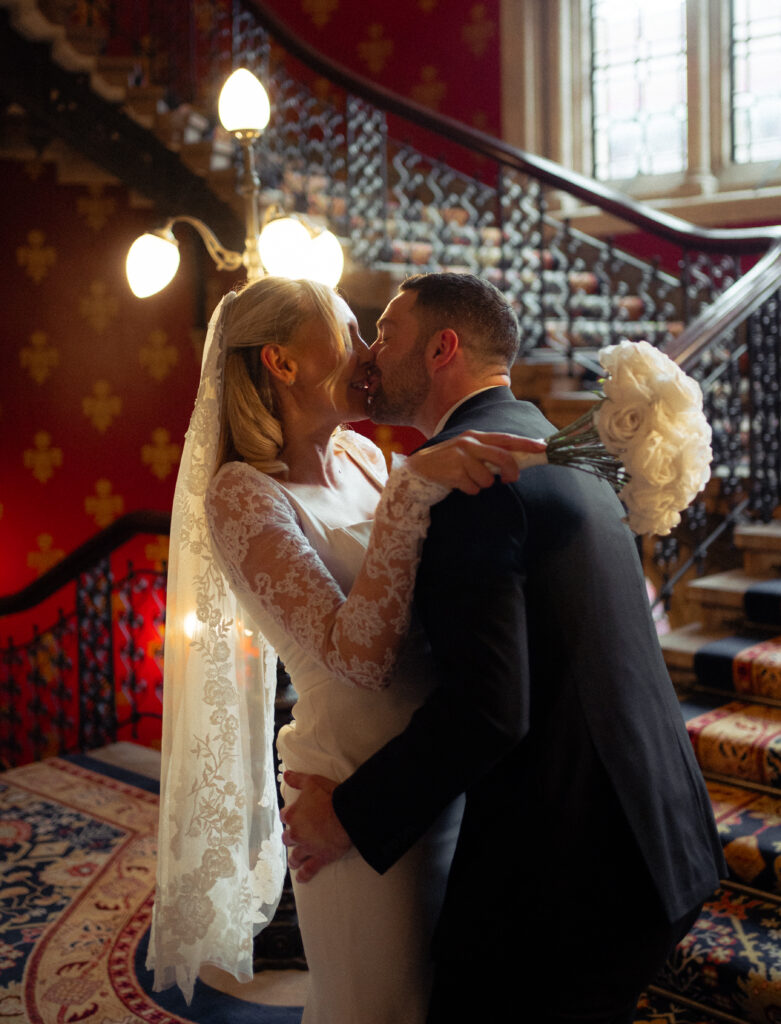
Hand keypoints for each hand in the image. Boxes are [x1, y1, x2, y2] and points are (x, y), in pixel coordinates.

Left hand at [280, 771, 351, 881]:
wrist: (347, 813)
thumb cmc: (330, 794)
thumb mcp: (312, 781)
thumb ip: (297, 779)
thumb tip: (285, 774)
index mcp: (293, 814)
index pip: (285, 816)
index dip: (289, 816)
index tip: (293, 816)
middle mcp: (297, 832)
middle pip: (287, 838)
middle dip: (290, 838)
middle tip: (294, 838)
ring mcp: (308, 846)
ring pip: (295, 855)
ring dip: (294, 858)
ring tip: (294, 861)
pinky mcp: (320, 857)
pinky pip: (309, 869)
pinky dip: (304, 875)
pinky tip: (301, 878)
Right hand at [407, 430, 546, 494]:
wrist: (418, 471)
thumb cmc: (449, 463)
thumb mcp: (468, 452)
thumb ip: (488, 454)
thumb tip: (515, 463)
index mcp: (476, 436)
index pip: (506, 438)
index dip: (526, 443)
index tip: (543, 447)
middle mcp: (469, 442)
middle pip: (502, 457)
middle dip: (511, 471)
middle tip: (510, 480)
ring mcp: (460, 456)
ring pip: (487, 478)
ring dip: (482, 484)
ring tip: (468, 480)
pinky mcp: (453, 471)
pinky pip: (473, 487)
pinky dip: (469, 490)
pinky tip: (458, 484)